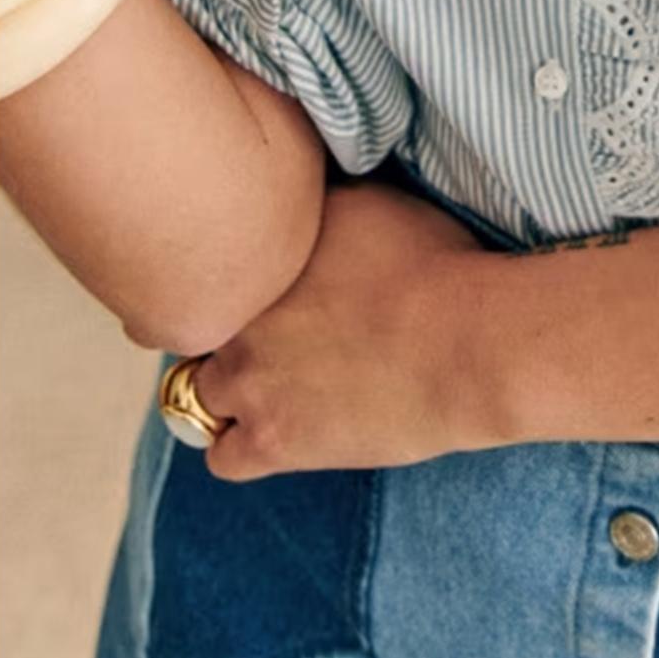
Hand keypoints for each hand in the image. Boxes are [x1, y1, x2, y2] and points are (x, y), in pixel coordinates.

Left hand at [193, 178, 508, 481]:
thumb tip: (288, 201)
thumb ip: (309, 208)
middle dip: (224, 328)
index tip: (257, 281)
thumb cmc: (431, 265)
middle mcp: (240, 319)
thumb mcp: (366, 204)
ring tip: (270, 381)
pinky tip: (273, 426)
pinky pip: (222, 456)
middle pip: (196, 327)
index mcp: (257, 257)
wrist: (465, 344)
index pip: (206, 264)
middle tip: (268, 330)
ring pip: (193, 394)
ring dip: (223, 388)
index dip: (230, 274)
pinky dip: (238, 443)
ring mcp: (251, 384)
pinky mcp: (275, 442)